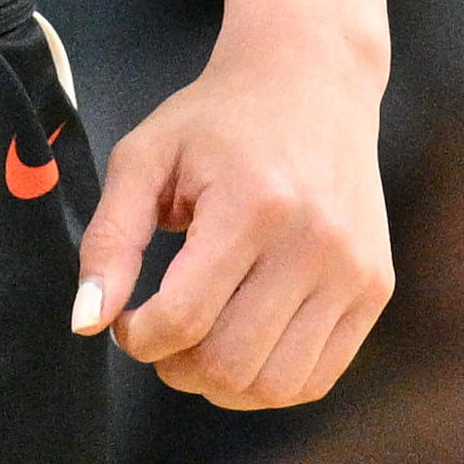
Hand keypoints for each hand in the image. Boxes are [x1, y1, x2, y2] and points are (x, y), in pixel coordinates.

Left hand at [75, 23, 392, 408]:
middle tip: (162, 333)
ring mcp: (353, 269)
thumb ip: (110, 239)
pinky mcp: (375, 286)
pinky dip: (270, 381)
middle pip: (229, 364)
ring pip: (275, 385)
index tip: (129, 319)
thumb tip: (87, 322)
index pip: (182, 319)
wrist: (313, 78)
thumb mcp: (146, 157)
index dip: (139, 338)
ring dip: (222, 383)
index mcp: (252, 203)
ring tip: (202, 341)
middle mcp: (314, 241)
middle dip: (176, 366)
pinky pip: (318, 376)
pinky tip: (245, 341)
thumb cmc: (219, 119)